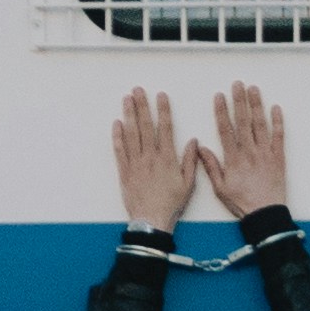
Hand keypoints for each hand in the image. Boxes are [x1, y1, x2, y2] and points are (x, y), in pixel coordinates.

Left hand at [110, 89, 194, 231]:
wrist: (151, 219)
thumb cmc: (171, 203)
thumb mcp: (188, 183)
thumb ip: (190, 160)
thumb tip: (192, 141)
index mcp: (167, 158)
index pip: (165, 128)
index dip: (163, 110)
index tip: (161, 96)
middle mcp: (150, 157)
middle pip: (145, 126)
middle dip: (142, 106)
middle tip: (138, 90)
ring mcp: (135, 163)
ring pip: (131, 134)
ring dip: (129, 115)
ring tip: (126, 99)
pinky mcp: (124, 171)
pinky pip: (119, 150)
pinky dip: (117, 136)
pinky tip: (117, 123)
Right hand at [196, 81, 287, 217]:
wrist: (265, 214)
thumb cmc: (242, 203)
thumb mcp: (220, 188)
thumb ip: (211, 166)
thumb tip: (201, 148)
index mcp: (233, 159)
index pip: (225, 129)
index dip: (221, 111)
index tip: (219, 96)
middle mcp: (249, 152)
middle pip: (243, 121)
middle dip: (240, 101)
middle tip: (238, 84)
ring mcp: (265, 153)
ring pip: (260, 125)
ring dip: (257, 105)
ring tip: (254, 89)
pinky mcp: (278, 157)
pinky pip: (279, 136)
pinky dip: (278, 122)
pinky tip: (275, 108)